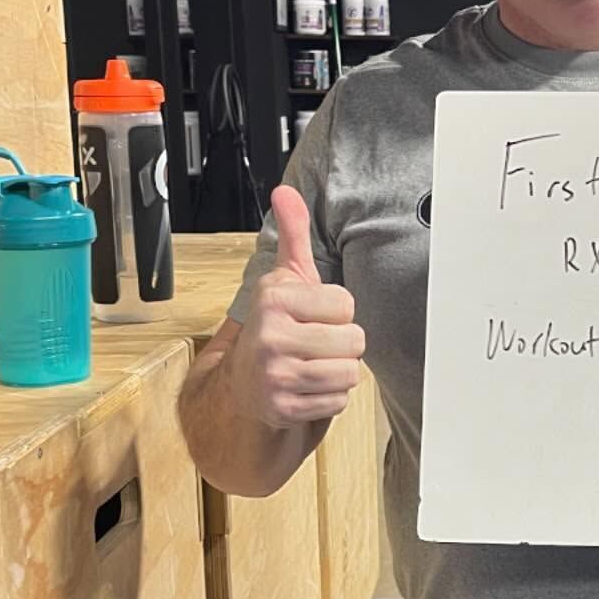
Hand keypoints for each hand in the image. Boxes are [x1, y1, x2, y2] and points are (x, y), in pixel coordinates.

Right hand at [226, 186, 364, 429]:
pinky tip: (307, 387)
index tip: (313, 316)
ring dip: (339, 372)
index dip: (338, 312)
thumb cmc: (276, 326)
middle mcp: (270, 336)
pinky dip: (329, 397)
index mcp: (274, 298)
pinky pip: (338, 401)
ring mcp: (274, 375)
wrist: (243, 384)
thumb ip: (292, 234)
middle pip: (354, 341)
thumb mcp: (284, 279)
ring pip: (349, 373)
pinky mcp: (283, 408)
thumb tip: (286, 191)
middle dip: (343, 344)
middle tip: (316, 344)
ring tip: (313, 365)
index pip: (347, 305)